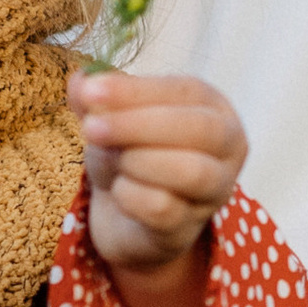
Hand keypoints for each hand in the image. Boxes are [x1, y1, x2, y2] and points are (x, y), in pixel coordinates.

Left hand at [67, 67, 247, 273]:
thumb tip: (80, 80)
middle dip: (138, 125)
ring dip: (139, 162)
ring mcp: (215, 190)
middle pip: (197, 129)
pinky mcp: (189, 226)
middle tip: (90, 128)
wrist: (126, 218)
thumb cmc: (129, 156)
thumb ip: (96, 99)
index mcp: (212, 107)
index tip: (91, 91)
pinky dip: (130, 197)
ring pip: (191, 171)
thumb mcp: (110, 119)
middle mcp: (227, 146)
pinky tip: (119, 192)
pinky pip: (163, 209)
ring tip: (113, 162)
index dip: (137, 91)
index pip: (185, 91)